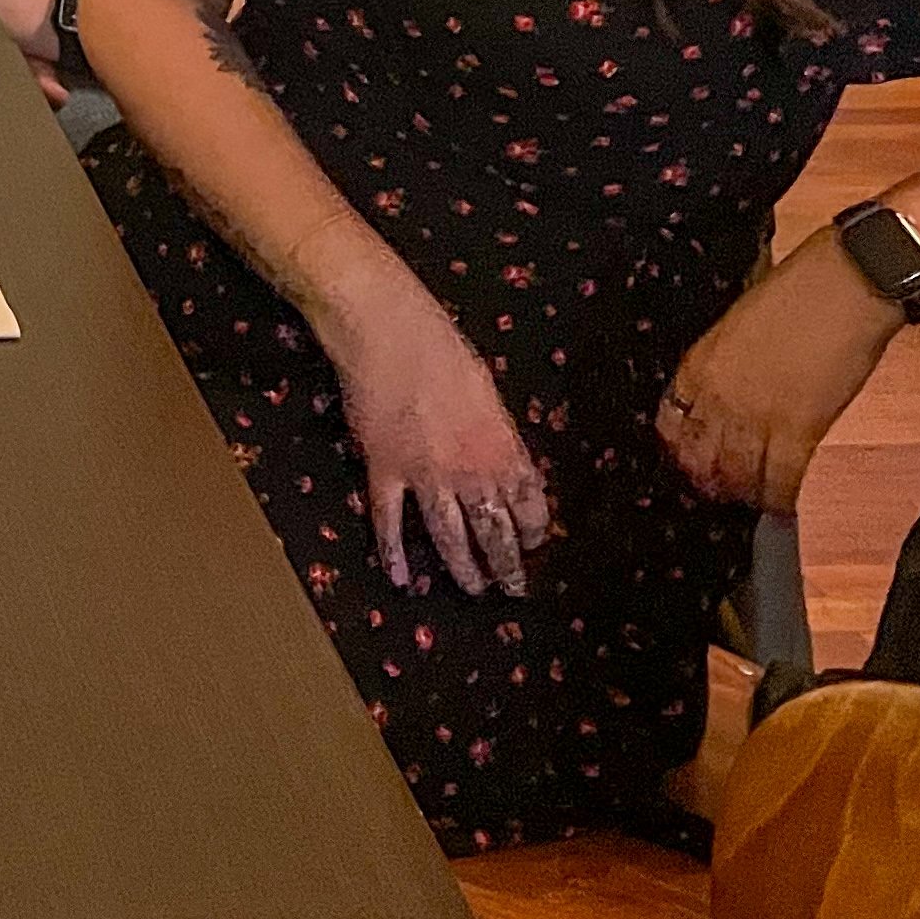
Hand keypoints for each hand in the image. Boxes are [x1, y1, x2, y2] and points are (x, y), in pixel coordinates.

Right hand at [324, 292, 552, 596]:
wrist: (386, 328)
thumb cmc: (439, 345)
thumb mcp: (487, 390)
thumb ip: (498, 434)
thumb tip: (504, 462)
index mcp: (501, 447)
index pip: (529, 504)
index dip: (535, 529)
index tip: (534, 542)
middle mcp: (469, 470)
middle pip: (494, 530)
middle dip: (507, 564)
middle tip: (514, 588)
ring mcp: (424, 474)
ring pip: (449, 535)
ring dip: (463, 567)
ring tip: (473, 590)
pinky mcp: (384, 470)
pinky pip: (390, 520)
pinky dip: (394, 552)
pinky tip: (400, 577)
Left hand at [658, 232, 905, 513]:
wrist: (843, 286)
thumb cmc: (796, 290)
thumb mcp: (737, 321)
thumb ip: (725, 357)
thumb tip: (730, 382)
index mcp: (699, 362)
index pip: (671, 420)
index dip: (678, 447)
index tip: (686, 460)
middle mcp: (719, 395)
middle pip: (700, 454)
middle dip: (706, 477)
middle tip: (717, 491)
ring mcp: (757, 415)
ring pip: (737, 473)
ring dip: (742, 492)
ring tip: (749, 502)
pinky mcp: (800, 430)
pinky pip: (782, 478)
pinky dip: (781, 498)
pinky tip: (783, 506)